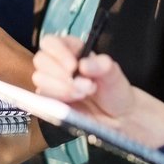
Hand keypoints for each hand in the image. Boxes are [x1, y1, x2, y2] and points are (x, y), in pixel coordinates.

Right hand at [32, 34, 163, 147]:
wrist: (122, 120)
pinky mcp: (51, 105)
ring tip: (84, 95)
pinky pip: (40, 101)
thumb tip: (89, 63)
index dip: (58, 52)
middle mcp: (59, 67)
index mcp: (71, 52)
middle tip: (84, 86)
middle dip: (61, 75)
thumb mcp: (116, 76)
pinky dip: (54, 103)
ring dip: (61, 89)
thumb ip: (104, 67)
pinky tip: (72, 105)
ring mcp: (53, 86)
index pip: (51, 42)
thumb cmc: (119, 93)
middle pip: (41, 61)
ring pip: (40, 81)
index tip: (74, 64)